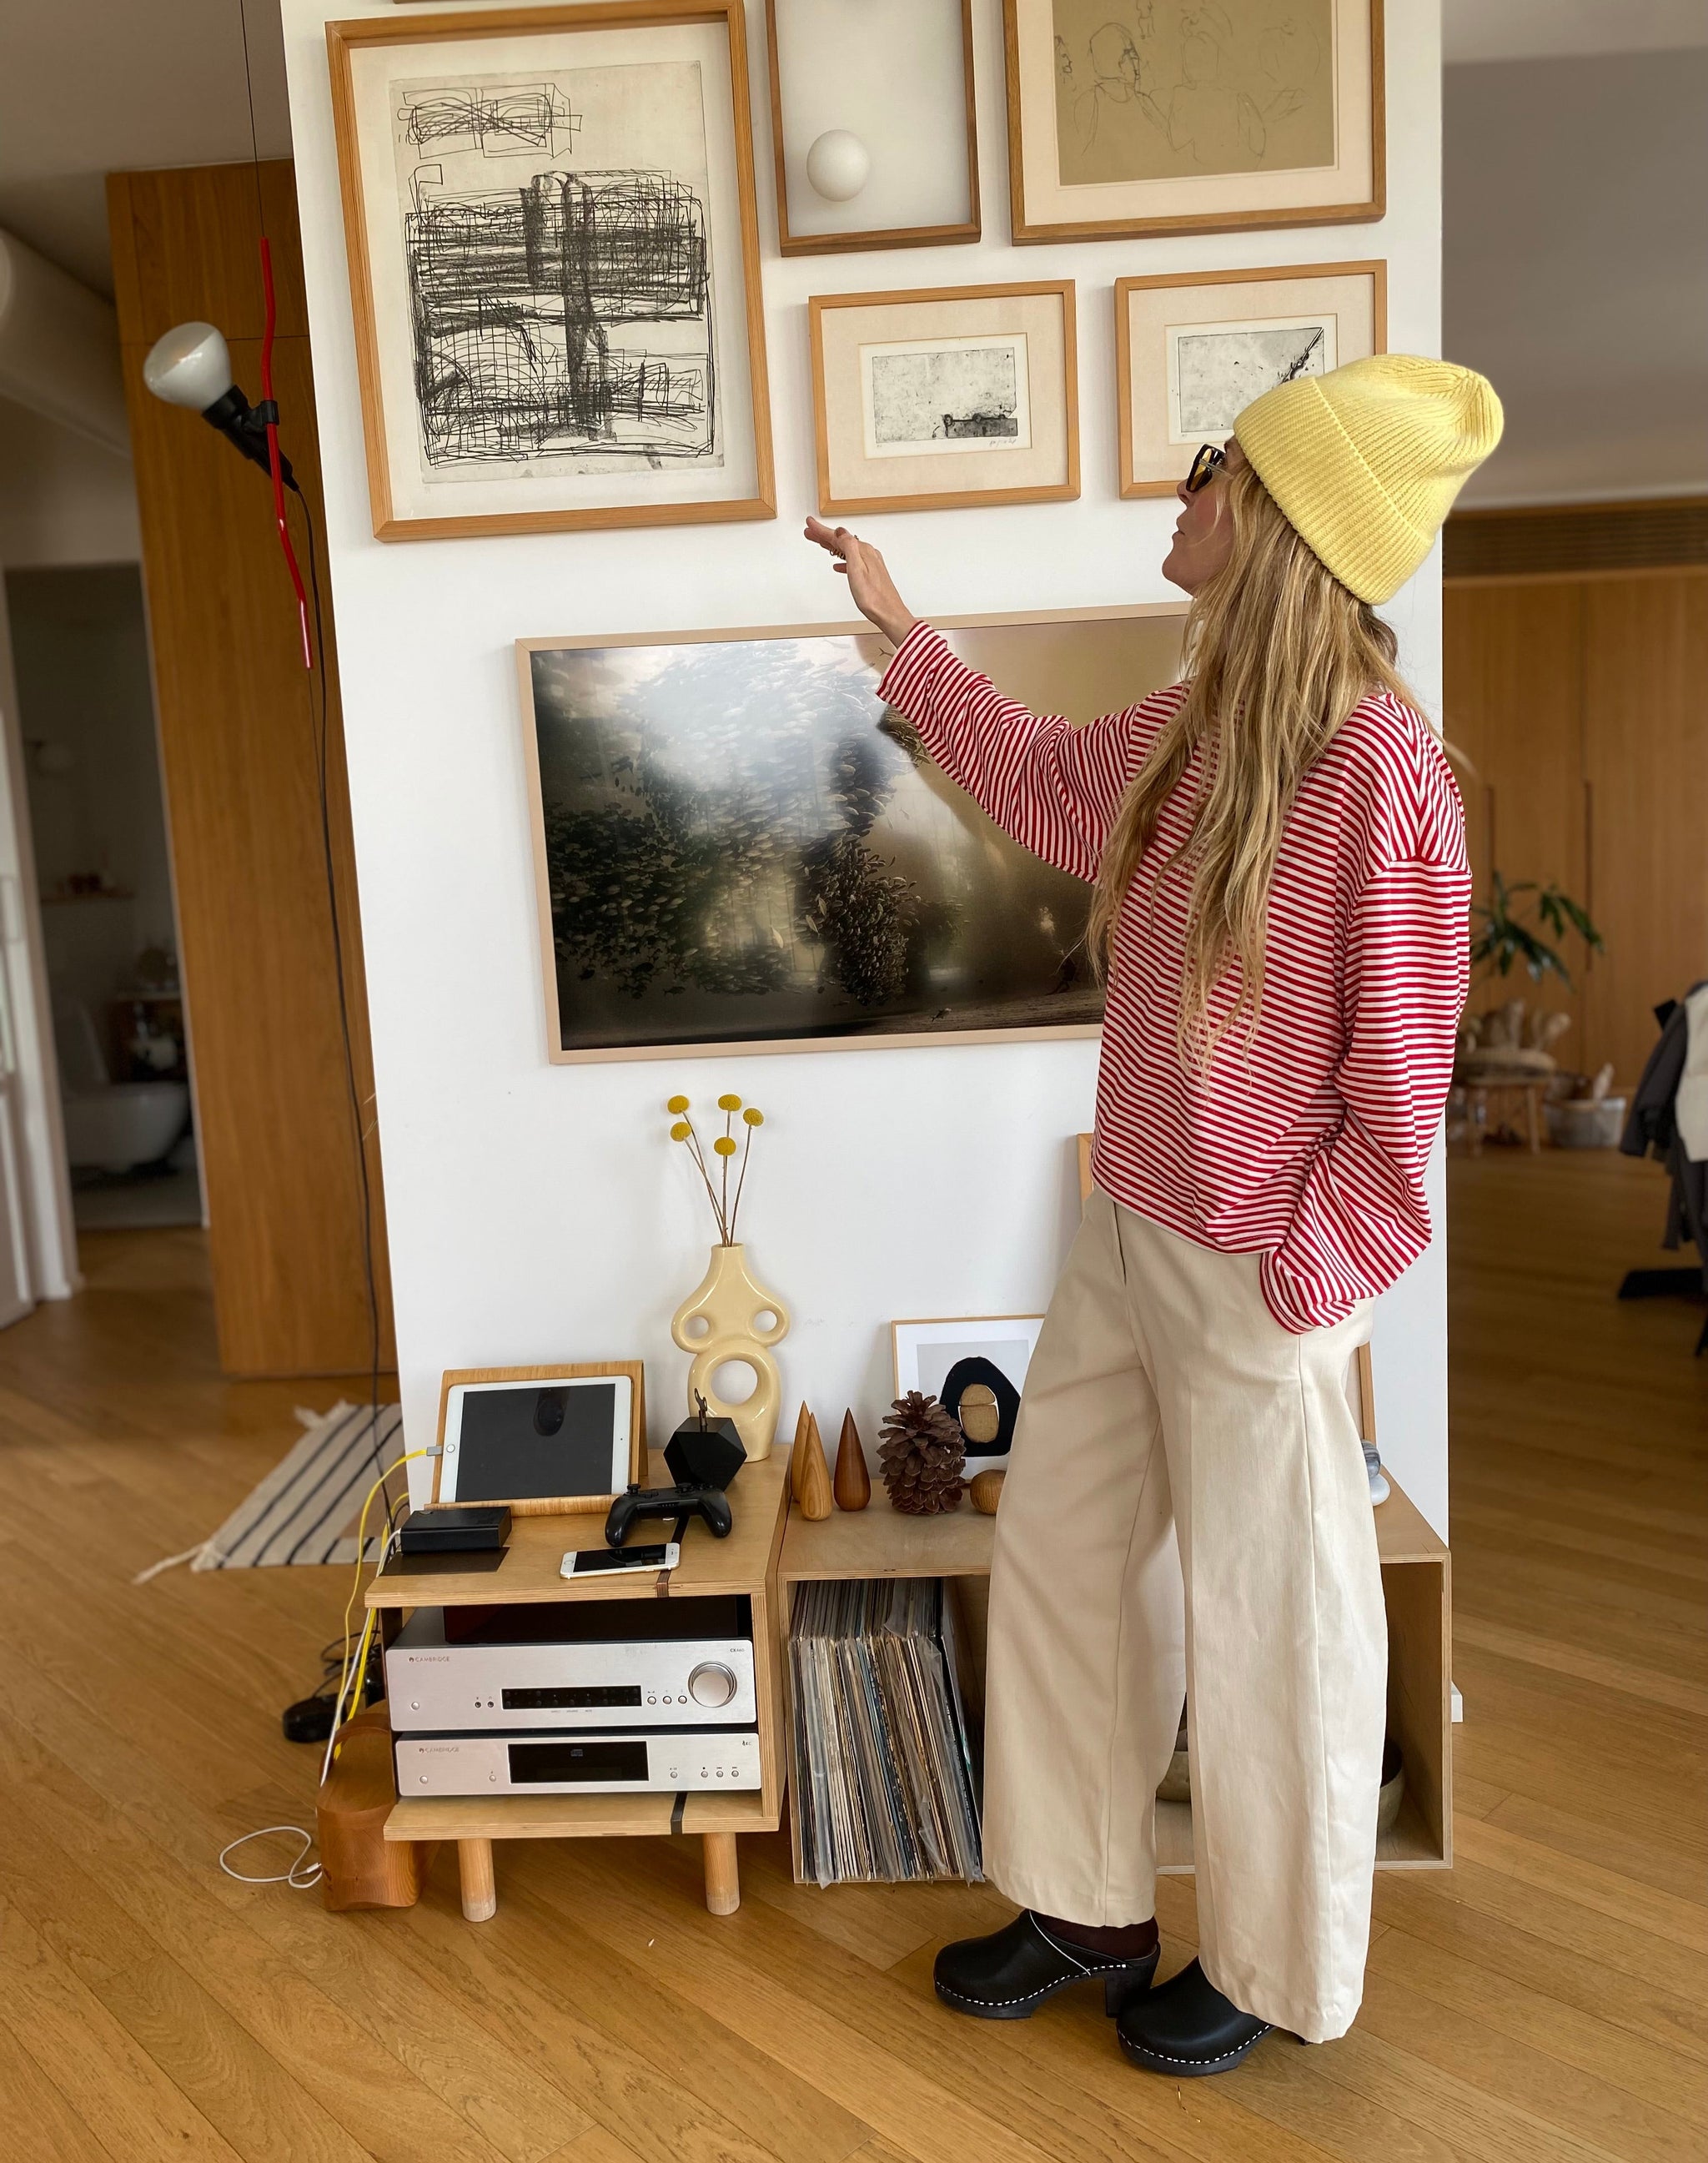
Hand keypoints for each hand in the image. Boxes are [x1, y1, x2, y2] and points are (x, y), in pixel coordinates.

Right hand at [804, 517, 917, 647]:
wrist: (889, 614)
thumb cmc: (873, 597)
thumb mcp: (856, 569)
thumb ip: (849, 547)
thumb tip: (840, 531)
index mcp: (863, 551)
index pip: (838, 536)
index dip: (821, 530)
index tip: (810, 524)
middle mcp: (868, 554)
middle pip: (841, 541)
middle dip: (824, 536)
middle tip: (810, 531)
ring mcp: (870, 564)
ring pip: (846, 551)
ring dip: (832, 547)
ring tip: (820, 544)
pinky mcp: (871, 574)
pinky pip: (853, 561)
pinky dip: (843, 560)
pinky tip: (838, 565)